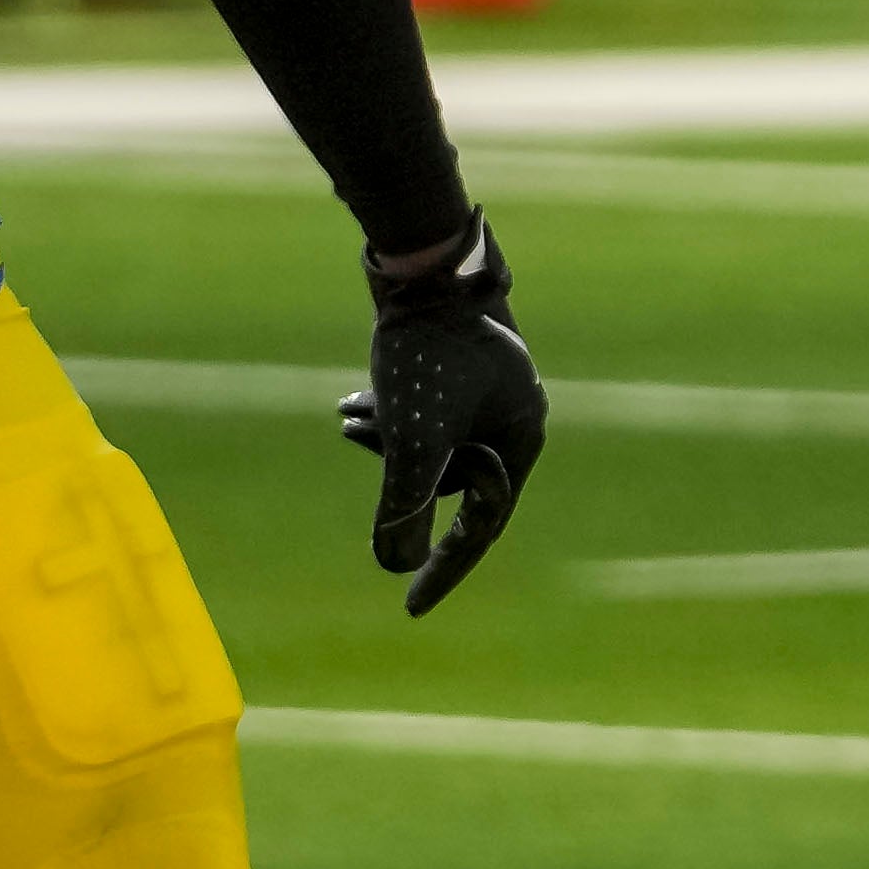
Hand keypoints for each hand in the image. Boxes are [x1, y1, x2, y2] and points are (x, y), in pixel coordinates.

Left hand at [342, 220, 541, 614]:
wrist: (425, 261)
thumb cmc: (425, 350)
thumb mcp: (412, 437)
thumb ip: (405, 503)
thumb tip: (393, 563)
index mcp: (520, 440)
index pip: (480, 528)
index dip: (442, 569)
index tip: (408, 607)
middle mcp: (514, 416)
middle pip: (452, 478)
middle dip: (399, 474)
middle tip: (357, 439)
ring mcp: (490, 389)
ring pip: (434, 441)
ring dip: (388, 439)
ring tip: (348, 417)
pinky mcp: (462, 364)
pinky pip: (428, 411)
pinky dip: (390, 415)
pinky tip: (353, 404)